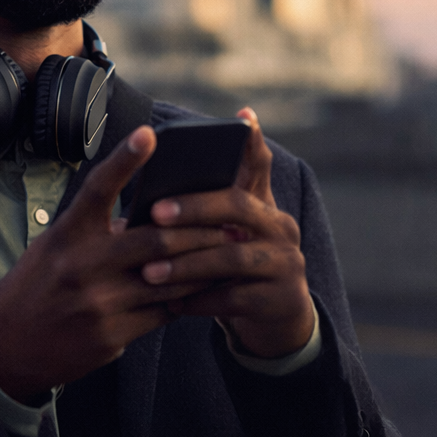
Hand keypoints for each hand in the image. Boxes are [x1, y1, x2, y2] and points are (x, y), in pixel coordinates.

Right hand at [0, 126, 231, 401]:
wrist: (6, 348)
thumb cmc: (39, 285)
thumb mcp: (57, 247)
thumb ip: (99, 230)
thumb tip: (155, 212)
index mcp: (67, 235)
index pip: (97, 189)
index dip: (124, 159)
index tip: (150, 132)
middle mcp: (82, 266)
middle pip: (155, 240)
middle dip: (198, 231)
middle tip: (228, 220)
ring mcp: (98, 303)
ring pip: (169, 279)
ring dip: (202, 266)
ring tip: (228, 252)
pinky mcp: (111, 336)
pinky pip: (162, 312)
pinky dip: (185, 298)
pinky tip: (202, 289)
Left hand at [142, 109, 314, 358]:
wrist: (277, 321)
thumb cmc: (237, 270)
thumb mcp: (231, 236)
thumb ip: (207, 211)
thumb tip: (150, 194)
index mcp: (265, 206)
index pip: (260, 165)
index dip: (252, 141)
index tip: (241, 116)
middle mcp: (281, 227)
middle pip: (239, 206)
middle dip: (195, 208)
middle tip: (156, 213)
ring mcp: (285, 263)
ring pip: (232, 257)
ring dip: (187, 264)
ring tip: (150, 272)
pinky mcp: (280, 300)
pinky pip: (233, 297)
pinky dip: (199, 300)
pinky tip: (171, 304)